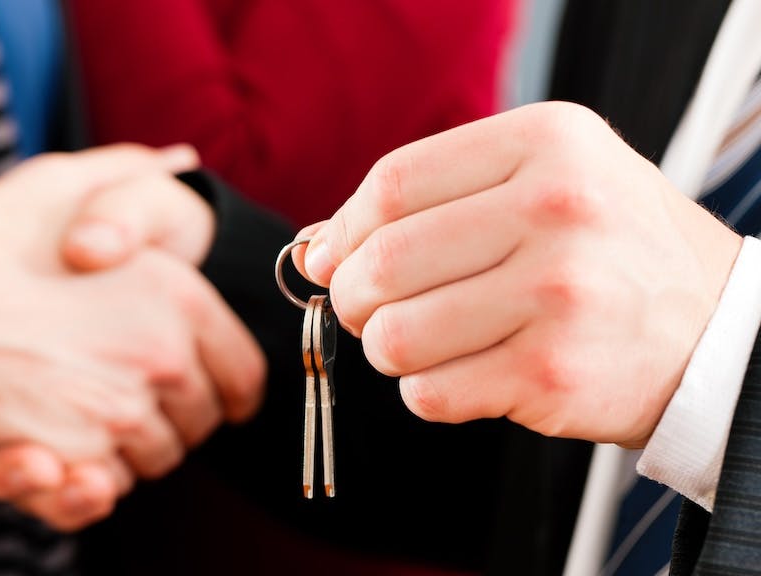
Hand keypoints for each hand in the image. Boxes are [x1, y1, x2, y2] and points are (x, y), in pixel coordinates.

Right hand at [0, 144, 264, 528]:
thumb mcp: (61, 184)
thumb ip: (130, 175)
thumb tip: (181, 159)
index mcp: (177, 297)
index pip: (242, 373)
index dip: (231, 390)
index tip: (219, 399)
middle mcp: (162, 357)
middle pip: (199, 422)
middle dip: (175, 420)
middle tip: (134, 400)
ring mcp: (121, 412)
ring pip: (156, 459)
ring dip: (132, 449)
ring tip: (90, 418)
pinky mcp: (77, 456)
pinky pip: (110, 486)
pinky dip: (96, 480)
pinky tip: (69, 448)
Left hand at [296, 101, 740, 447]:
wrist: (714, 332)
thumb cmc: (608, 251)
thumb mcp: (542, 181)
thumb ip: (432, 199)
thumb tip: (317, 248)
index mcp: (547, 143)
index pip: (393, 183)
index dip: (343, 229)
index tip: (331, 257)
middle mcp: (557, 208)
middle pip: (383, 261)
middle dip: (350, 296)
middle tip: (364, 308)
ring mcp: (559, 293)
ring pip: (395, 336)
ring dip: (385, 350)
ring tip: (418, 343)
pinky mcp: (553, 372)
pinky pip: (430, 393)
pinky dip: (424, 392)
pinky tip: (461, 373)